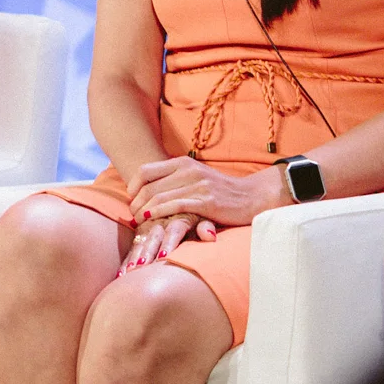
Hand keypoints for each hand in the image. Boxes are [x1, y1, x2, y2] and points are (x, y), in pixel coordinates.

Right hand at [119, 212, 217, 271]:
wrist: (180, 194)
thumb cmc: (198, 211)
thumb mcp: (205, 215)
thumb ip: (206, 226)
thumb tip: (210, 236)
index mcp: (180, 216)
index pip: (175, 229)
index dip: (169, 242)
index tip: (164, 256)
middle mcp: (161, 220)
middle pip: (153, 236)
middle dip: (147, 252)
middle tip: (141, 268)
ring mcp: (148, 226)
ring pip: (140, 242)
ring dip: (134, 257)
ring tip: (128, 274)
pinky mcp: (140, 233)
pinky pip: (132, 247)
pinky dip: (126, 261)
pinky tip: (120, 276)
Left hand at [127, 156, 285, 232]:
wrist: (252, 196)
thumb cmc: (221, 191)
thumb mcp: (196, 178)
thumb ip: (175, 179)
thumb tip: (149, 190)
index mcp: (183, 163)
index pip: (146, 170)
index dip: (133, 185)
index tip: (132, 198)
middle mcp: (188, 170)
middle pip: (149, 186)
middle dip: (135, 202)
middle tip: (132, 215)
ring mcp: (197, 185)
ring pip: (159, 196)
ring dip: (143, 210)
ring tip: (138, 220)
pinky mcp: (206, 201)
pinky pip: (175, 206)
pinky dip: (158, 213)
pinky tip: (151, 219)